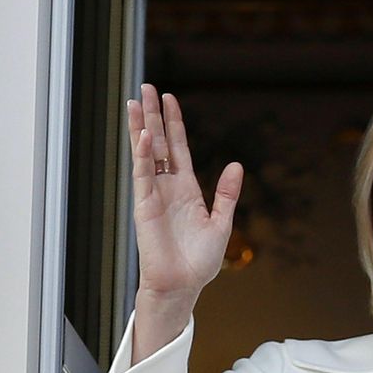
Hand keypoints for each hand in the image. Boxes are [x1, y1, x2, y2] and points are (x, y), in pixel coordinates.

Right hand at [126, 84, 243, 359]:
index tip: (170, 99)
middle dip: (153, 116)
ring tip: (136, 101)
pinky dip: (143, 156)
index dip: (174, 124)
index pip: (178, 148)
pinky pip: (143, 176)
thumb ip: (227, 194)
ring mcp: (154, 195)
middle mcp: (168, 187)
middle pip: (159, 143)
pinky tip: (144, 136)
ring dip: (141, 127)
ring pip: (146, 153)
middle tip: (146, 88)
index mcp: (187, 190)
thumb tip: (236, 165)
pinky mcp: (145, 206)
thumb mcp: (222, 223)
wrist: (184, 285)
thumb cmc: (200, 261)